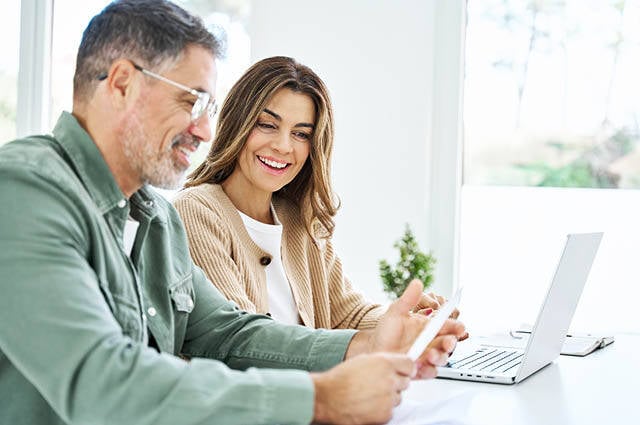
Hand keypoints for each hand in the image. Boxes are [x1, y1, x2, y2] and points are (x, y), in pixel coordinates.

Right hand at [311, 353, 414, 424]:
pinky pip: (390, 411)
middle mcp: (389, 380)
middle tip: (379, 385)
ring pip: (398, 398)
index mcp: (384, 363)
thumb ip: (382, 362)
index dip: (405, 369)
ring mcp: (388, 398)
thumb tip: (394, 364)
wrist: (327, 398)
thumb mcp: (363, 361)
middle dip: (395, 383)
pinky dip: (381, 410)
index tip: (403, 372)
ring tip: (369, 396)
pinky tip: (368, 405)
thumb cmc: (340, 379)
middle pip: (406, 382)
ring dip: (388, 397)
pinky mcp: (385, 414)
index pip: (410, 365)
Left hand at [345, 280, 465, 376]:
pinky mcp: (420, 369)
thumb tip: (417, 282)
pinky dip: (427, 370)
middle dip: (450, 343)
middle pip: (448, 343)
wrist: (373, 349)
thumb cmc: (385, 332)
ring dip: (439, 357)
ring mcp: (426, 356)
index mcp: (428, 327)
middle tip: (447, 342)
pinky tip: (419, 366)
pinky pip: (430, 372)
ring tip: (429, 355)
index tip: (459, 327)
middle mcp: (430, 342)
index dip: (456, 327)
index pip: (448, 326)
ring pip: (441, 359)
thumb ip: (408, 299)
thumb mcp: (395, 313)